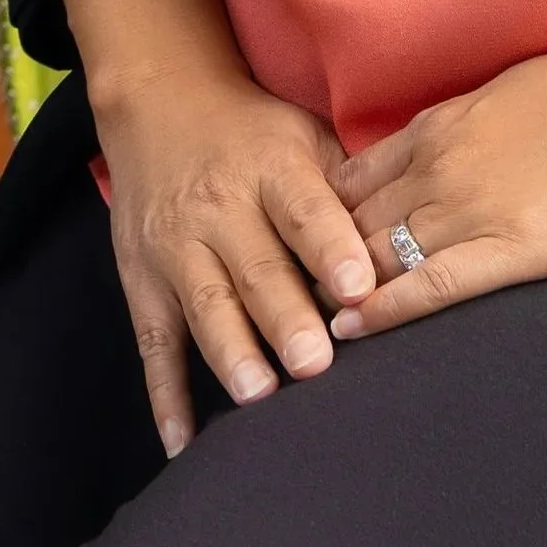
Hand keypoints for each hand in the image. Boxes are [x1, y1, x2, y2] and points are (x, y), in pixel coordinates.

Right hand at [94, 67, 376, 454]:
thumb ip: (346, 187)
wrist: (160, 105)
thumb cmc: (254, 133)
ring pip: (206, 304)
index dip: (332, 248)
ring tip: (257, 394)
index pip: (305, 211)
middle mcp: (221, 207)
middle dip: (286, 318)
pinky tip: (181, 441)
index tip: (360, 287)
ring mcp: (176, 247)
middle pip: (257, 268)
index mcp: (271, 169)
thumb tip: (403, 240)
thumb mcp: (302, 136)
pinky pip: (153, 342)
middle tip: (317, 363)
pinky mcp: (143, 281)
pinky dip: (164, 396)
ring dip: (231, 352)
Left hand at [331, 41, 546, 338]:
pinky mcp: (509, 253)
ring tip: (306, 318)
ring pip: (379, 251)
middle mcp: (441, 165)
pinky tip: (351, 328)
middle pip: (355, 217)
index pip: (358, 172)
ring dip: (339, 284)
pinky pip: (428, 286)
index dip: (325, 209)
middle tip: (290, 289)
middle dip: (319, 254)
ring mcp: (470, 210)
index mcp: (444, 122)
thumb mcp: (517, 85)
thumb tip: (454, 137)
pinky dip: (382, 309)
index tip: (306, 238)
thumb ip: (474, 116)